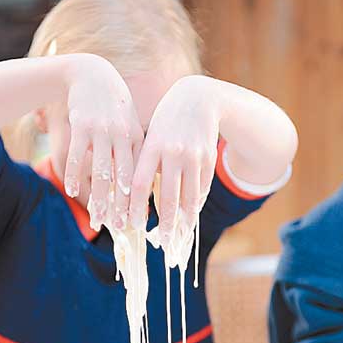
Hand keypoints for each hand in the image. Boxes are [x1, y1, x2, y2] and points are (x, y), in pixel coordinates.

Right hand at [64, 55, 143, 230]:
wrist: (93, 74)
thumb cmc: (115, 108)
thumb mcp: (131, 127)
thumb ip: (136, 154)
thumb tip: (140, 187)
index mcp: (139, 138)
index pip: (140, 177)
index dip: (139, 201)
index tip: (138, 223)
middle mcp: (123, 135)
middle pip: (122, 178)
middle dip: (121, 205)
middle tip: (119, 228)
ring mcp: (102, 129)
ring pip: (100, 170)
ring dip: (98, 196)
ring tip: (97, 217)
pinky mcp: (81, 124)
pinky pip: (77, 154)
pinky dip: (73, 174)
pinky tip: (71, 190)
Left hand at [129, 75, 219, 245]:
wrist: (200, 99)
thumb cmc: (167, 123)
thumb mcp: (152, 138)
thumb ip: (145, 165)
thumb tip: (137, 200)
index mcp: (151, 147)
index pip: (138, 184)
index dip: (135, 207)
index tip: (132, 225)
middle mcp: (173, 152)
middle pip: (168, 196)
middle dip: (165, 223)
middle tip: (163, 243)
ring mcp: (194, 156)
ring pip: (190, 196)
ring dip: (185, 220)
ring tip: (181, 236)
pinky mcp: (210, 159)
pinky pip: (203, 188)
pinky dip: (197, 204)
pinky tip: (192, 216)